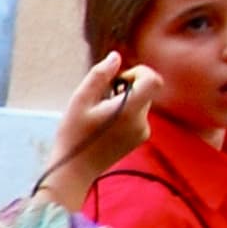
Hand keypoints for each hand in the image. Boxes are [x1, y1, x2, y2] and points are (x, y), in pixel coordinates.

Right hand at [40, 51, 155, 195]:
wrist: (75, 170)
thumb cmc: (73, 135)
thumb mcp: (79, 100)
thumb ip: (99, 76)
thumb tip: (116, 57)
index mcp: (129, 110)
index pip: (153, 80)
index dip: (139, 73)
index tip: (118, 81)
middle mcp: (141, 121)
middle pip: (146, 91)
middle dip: (126, 88)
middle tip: (101, 98)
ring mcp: (142, 132)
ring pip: (140, 103)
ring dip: (124, 101)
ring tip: (100, 114)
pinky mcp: (139, 139)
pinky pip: (137, 116)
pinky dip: (125, 114)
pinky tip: (105, 125)